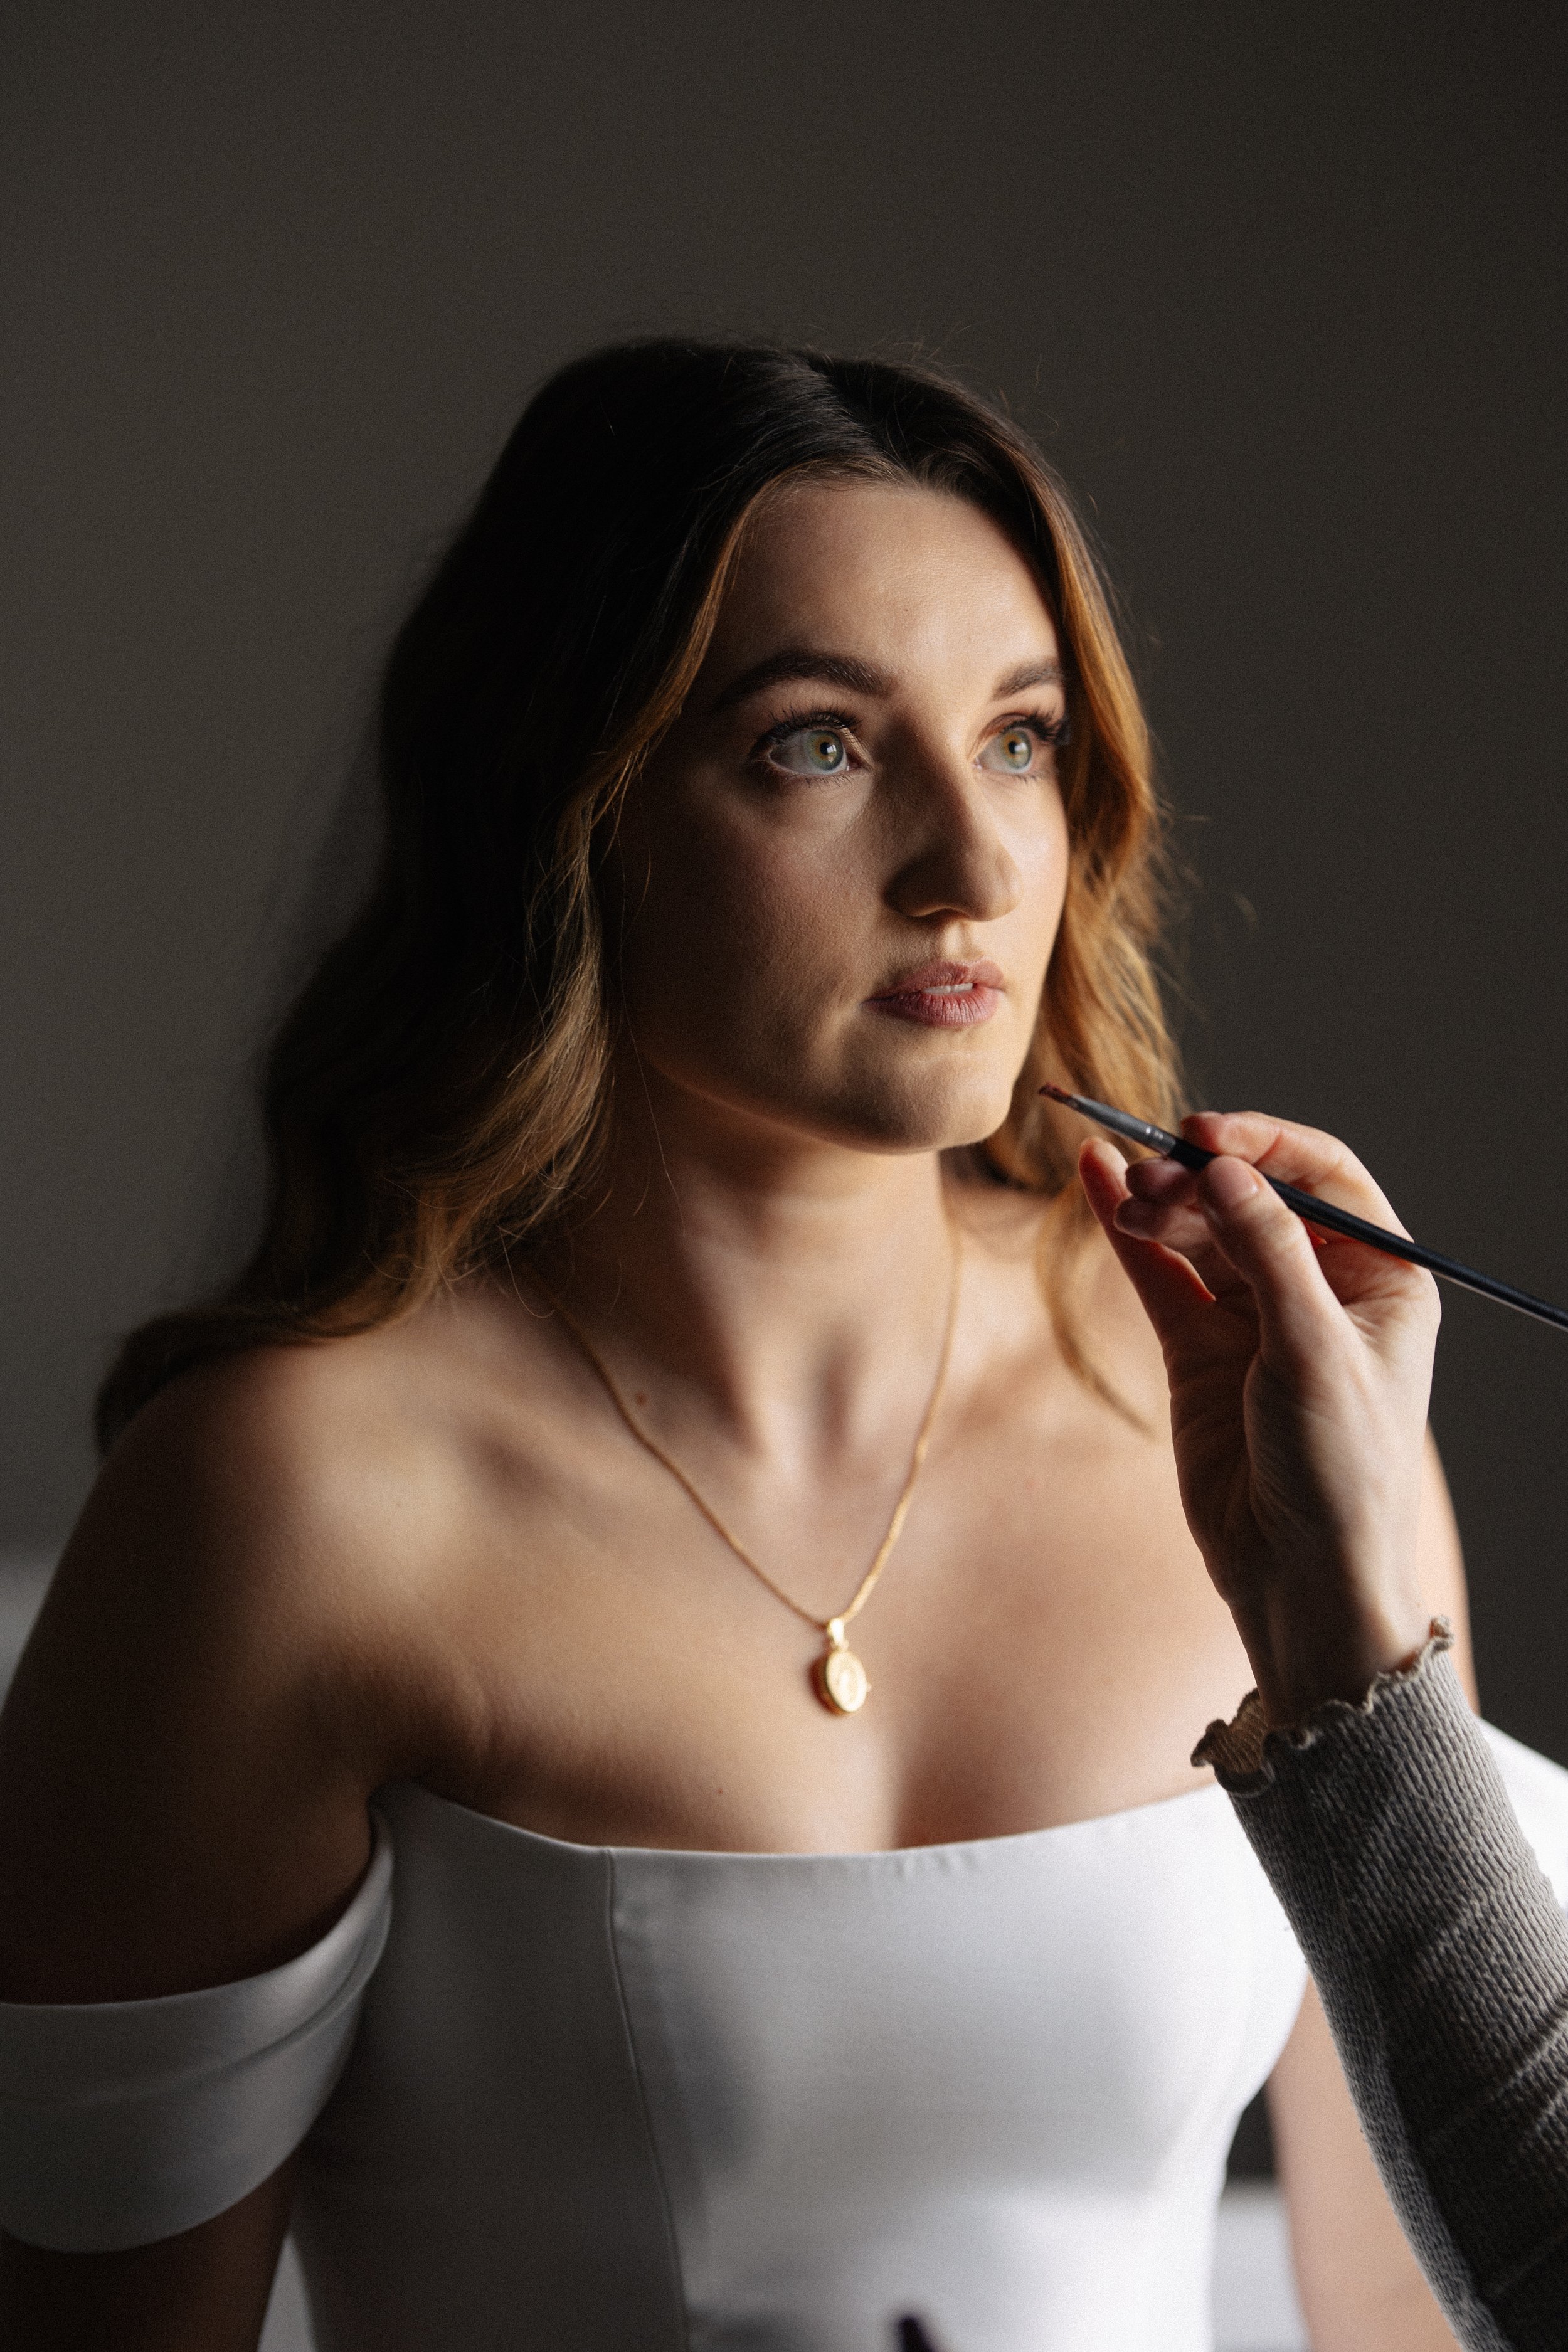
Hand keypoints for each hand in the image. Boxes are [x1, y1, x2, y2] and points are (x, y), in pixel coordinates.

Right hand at [1079, 1113, 1439, 1725]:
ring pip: (1199, 1229)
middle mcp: (1318, 1287)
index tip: (1202, 1135)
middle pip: (1250, 1196)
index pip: (1322, 1178)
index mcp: (1381, 1279)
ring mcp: (1254, 1317)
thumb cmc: (1340, 1472)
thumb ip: (1268, 1252)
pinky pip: (1161, 1272)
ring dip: (1159, 1200)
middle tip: (1149, 1177)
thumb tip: (1222, 1168)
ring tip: (1120, 1187)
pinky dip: (1127, 1230)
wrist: (1300, 1577)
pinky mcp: (1199, 1351)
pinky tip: (1095, 1180)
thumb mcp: (1314, 1350)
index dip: (1263, 1145)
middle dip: (1196, 1176)